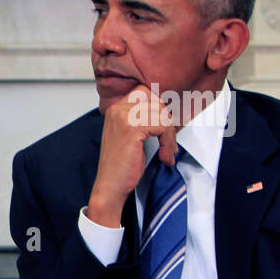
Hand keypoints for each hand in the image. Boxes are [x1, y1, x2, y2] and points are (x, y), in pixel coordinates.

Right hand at [87, 85, 178, 227]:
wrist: (110, 186)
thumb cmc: (121, 165)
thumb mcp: (131, 135)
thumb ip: (142, 119)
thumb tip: (166, 109)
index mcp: (115, 109)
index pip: (145, 92)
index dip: (158, 108)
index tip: (162, 128)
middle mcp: (117, 109)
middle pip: (156, 101)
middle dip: (167, 122)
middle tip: (166, 142)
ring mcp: (124, 117)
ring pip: (162, 114)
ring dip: (170, 135)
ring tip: (166, 152)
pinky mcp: (132, 128)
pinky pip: (163, 126)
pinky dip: (168, 142)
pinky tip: (163, 156)